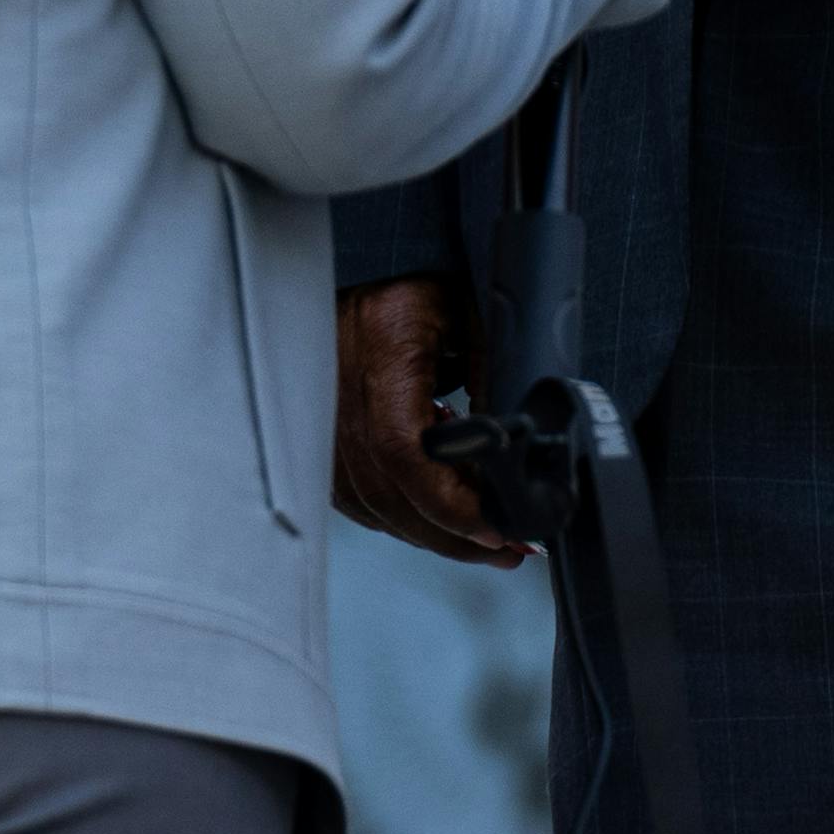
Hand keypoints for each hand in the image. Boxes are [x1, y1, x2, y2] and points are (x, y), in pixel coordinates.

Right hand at [332, 270, 530, 567]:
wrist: (349, 284)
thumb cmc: (410, 293)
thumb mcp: (462, 309)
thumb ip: (490, 363)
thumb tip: (513, 434)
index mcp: (380, 355)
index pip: (404, 452)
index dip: (451, 503)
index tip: (499, 528)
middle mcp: (339, 399)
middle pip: (392, 496)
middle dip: (457, 535)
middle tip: (513, 550)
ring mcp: (322, 429)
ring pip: (376, 509)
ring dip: (436, 536)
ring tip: (490, 546)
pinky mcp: (321, 448)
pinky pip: (360, 504)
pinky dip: (404, 522)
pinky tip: (441, 525)